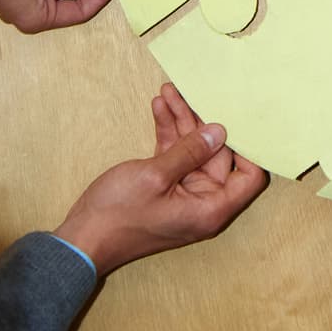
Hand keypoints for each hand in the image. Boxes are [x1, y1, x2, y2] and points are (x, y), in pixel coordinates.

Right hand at [55, 87, 269, 273]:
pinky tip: (159, 107)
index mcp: (211, 208)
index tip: (237, 116)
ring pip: (192, 152)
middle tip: (192, 92)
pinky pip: (173, 157)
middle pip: (217, 157)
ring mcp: (183, 195)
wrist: (82, 239)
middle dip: (203, 123)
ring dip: (181, 123)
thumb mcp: (155, 176)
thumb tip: (219, 132)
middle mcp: (202, 203)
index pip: (249, 176)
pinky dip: (167, 135)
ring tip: (169, 92)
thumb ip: (190, 151)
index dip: (247, 147)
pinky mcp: (164, 188)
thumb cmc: (118, 215)